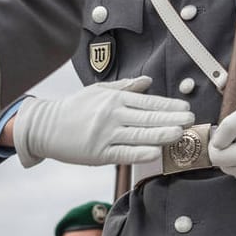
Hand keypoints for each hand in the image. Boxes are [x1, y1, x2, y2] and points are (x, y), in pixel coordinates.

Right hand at [14, 77, 192, 167]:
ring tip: (180, 134)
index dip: (169, 106)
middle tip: (190, 121)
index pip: (148, 102)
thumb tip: (148, 82)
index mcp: (114, 99)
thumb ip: (125, 87)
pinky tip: (156, 152)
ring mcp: (105, 134)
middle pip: (148, 118)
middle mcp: (112, 115)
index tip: (185, 108)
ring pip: (139, 135)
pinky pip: (123, 153)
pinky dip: (141, 153)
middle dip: (172, 119)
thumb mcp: (99, 91)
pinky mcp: (98, 153)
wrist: (45, 126)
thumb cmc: (75, 108)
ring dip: (162, 135)